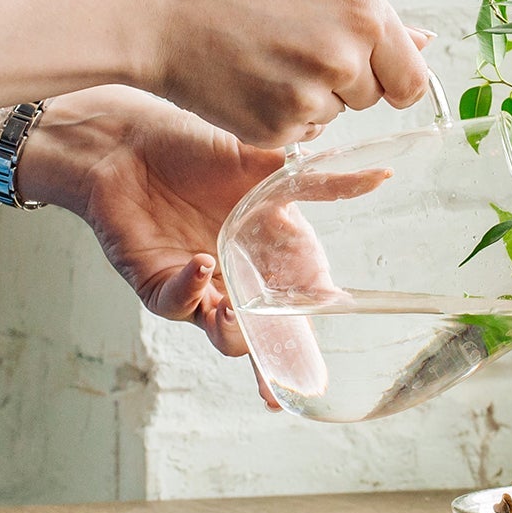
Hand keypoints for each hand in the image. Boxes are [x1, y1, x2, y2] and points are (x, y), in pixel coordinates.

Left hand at [16, 87, 400, 410]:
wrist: (129, 140)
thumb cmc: (195, 146)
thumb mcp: (264, 162)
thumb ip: (319, 179)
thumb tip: (382, 173)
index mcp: (271, 249)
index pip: (303, 296)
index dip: (315, 318)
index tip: (329, 325)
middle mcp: (238, 276)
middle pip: (268, 331)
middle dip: (281, 359)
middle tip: (292, 371)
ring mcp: (200, 285)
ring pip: (224, 333)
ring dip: (235, 332)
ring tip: (236, 313)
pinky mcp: (159, 283)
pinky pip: (177, 303)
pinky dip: (191, 291)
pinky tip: (203, 266)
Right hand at [137, 0, 430, 148]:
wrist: (163, 8)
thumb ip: (374, 26)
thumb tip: (427, 43)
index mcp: (365, 12)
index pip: (411, 79)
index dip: (387, 77)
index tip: (360, 66)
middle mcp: (346, 55)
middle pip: (374, 98)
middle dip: (343, 84)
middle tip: (291, 49)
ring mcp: (312, 96)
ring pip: (334, 117)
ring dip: (308, 100)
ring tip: (264, 61)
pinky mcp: (277, 129)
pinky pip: (299, 136)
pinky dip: (277, 118)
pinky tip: (247, 84)